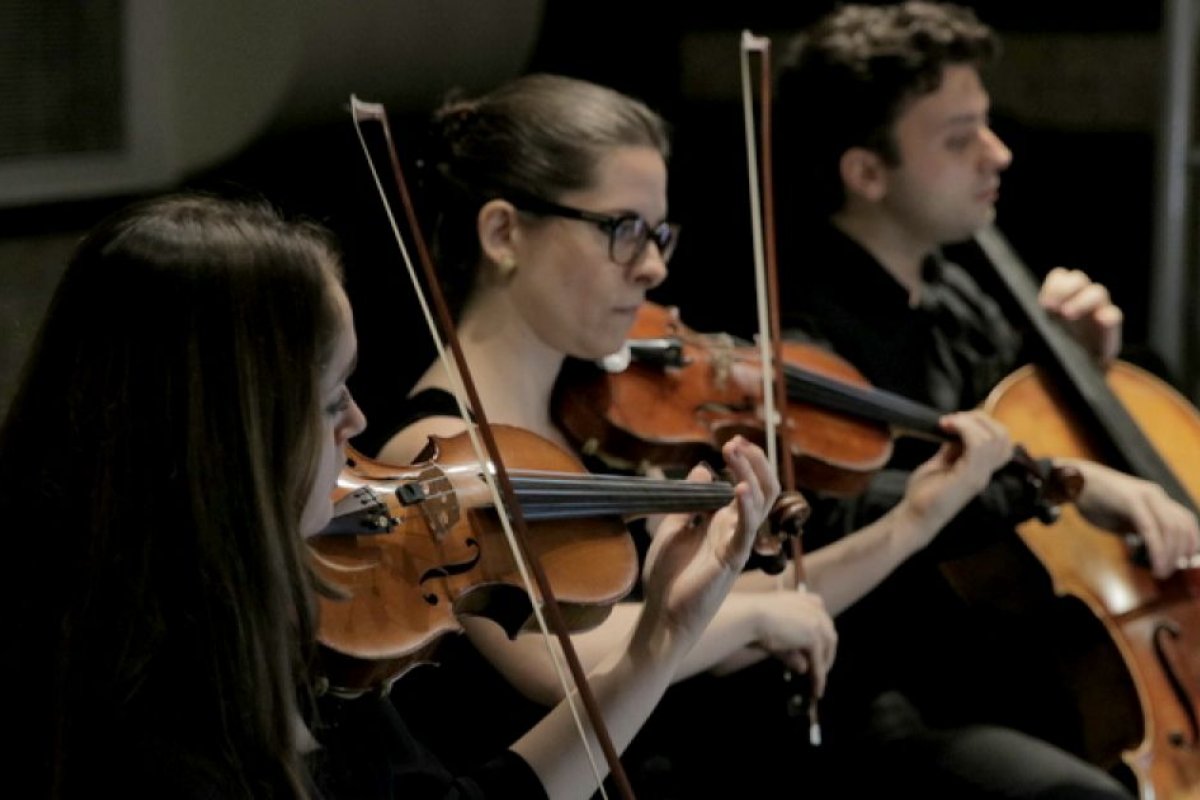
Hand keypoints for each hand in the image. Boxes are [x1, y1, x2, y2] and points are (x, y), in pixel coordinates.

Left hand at [638, 437, 779, 646]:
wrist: (663, 617)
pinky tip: (739, 488)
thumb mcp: (671, 529)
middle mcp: (734, 531)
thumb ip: (688, 501)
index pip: (745, 485)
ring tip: (736, 450)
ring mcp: (736, 544)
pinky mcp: (731, 560)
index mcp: (722, 523)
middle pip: (761, 489)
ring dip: (749, 473)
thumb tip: (703, 468)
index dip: (743, 462)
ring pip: (759, 503)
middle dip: (753, 461)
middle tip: (736, 441)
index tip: (731, 441)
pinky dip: (744, 507)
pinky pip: (745, 530)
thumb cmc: (668, 578)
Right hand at [749, 589, 837, 697]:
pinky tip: (816, 690)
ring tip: (817, 683)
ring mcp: (817, 622)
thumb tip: (804, 669)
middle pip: (828, 635)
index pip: (822, 622)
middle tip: (819, 671)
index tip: (818, 653)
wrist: (750, 616)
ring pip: (827, 649)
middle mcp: (817, 608)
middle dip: (825, 654)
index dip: (821, 640)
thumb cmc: (755, 620)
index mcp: (809, 600)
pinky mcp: (814, 637)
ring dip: (823, 667)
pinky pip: (818, 662)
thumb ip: (792, 652)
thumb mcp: (778, 635)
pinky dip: (819, 678)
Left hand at [900, 411, 1012, 543]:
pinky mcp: (968, 479)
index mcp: (982, 468)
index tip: (956, 420)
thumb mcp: (942, 462)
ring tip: (947, 423)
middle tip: (952, 419)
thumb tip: (958, 427)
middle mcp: (986, 472)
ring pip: (993, 438)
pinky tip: (946, 427)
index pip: (1002, 440)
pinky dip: (964, 429)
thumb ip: (954, 447)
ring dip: (969, 422)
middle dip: (978, 418)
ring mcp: (979, 476)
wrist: (914, 517)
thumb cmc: (925, 492)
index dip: (983, 422)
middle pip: (1003, 436)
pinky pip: (978, 446)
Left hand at [1039, 267, 1122, 365]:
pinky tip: (1101, 318)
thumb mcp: (1044, 330)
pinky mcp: (1111, 326)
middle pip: (1078, 279)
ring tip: (1067, 314)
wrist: (1079, 366)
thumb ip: (1038, 320)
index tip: (1044, 304)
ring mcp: (1100, 308)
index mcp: (1064, 294)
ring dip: (1082, 300)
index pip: (1060, 276)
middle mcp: (1083, 296)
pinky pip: (1114, 315)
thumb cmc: (1059, 343)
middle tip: (1052, 308)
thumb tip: (1022, 321)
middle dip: (1064, 289)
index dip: (1052, 286)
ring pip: (1097, 292)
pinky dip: (1107, 316)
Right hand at [1067, 459, 1199, 577]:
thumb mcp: (1124, 516)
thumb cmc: (1096, 500)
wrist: (1072, 482)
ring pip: (1171, 529)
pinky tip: (1155, 565)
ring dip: (1170, 555)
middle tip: (1171, 571)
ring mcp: (1145, 496)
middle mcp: (1156, 495)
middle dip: (1181, 553)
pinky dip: (1157, 550)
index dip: (1191, 543)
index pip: (1186, 521)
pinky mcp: (1131, 501)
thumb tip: (1151, 549)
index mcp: (1156, 497)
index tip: (1185, 562)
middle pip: (1182, 527)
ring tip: (1162, 572)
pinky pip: (1151, 529)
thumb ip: (1139, 528)